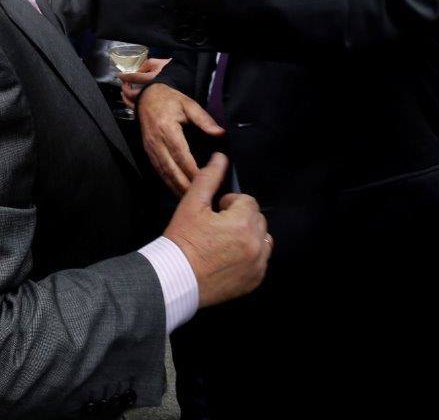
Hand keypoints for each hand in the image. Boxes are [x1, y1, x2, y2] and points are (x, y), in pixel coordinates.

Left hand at [118, 57, 170, 108]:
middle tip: (123, 85)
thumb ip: (144, 65)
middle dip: (126, 90)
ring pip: (137, 104)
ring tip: (124, 94)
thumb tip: (136, 71)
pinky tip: (132, 101)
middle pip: (134, 94)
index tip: (120, 76)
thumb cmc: (169, 69)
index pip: (134, 78)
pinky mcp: (156, 105)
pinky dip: (135, 105)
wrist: (181, 78)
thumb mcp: (156, 62)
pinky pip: (143, 108)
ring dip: (128, 99)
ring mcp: (154, 100)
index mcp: (152, 79)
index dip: (125, 77)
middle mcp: (152, 91)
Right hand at [138, 83, 223, 195]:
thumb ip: (203, 119)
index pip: (181, 155)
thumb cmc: (170, 100)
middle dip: (186, 186)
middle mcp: (156, 143)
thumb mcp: (188, 103)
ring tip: (193, 201)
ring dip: (178, 188)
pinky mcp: (149, 154)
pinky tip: (180, 191)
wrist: (146, 98)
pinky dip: (170, 183)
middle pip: (172, 170)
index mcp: (167, 129)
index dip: (193, 171)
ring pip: (164, 174)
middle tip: (203, 200)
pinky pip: (160, 172)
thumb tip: (219, 133)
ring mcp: (151, 150)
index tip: (208, 182)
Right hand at [164, 153, 271, 307]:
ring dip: (249, 235)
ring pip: (263, 239)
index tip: (216, 212)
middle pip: (257, 219)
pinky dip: (251, 256)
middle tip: (218, 226)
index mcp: (243, 223)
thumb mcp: (191, 204)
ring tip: (225, 241)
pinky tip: (229, 257)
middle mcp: (256, 244)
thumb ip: (209, 177)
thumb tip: (221, 157)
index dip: (230, 203)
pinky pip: (262, 260)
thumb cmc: (182, 240)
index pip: (248, 201)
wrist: (175, 278)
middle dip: (241, 218)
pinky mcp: (254, 280)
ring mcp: (257, 265)